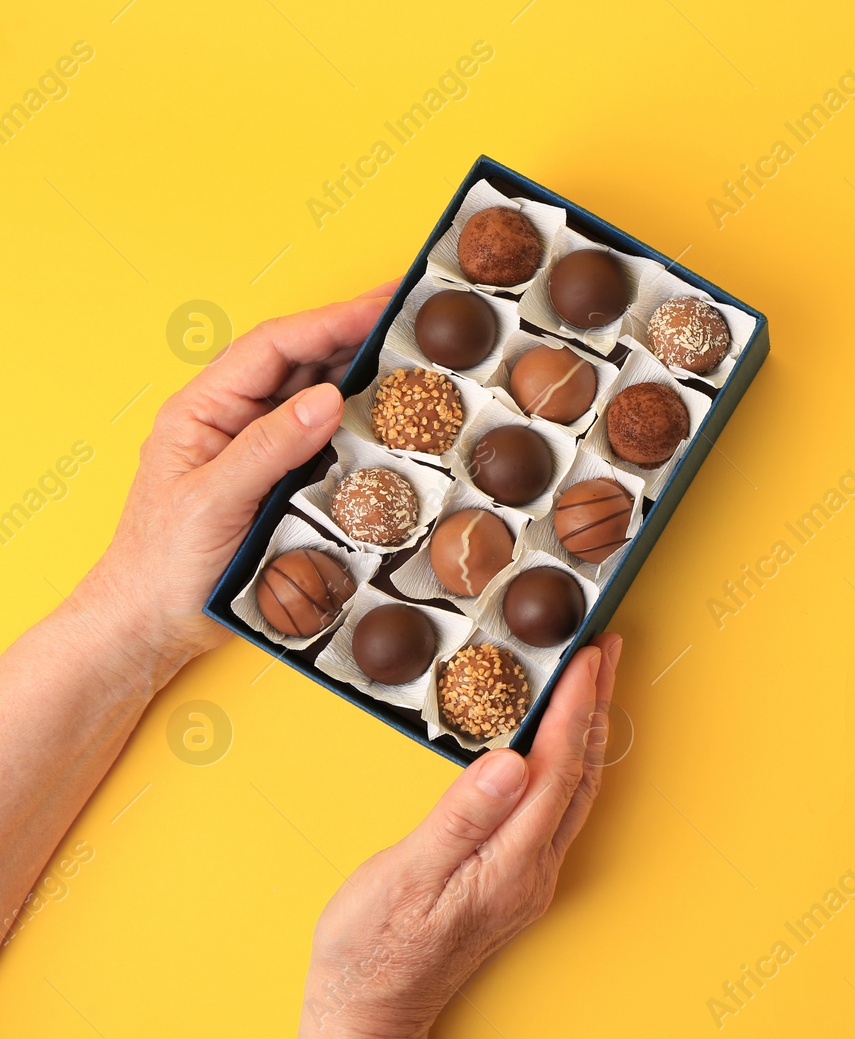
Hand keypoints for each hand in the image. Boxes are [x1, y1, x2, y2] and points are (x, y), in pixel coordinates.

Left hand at [77, 282, 397, 673]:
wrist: (151, 626)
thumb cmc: (161, 565)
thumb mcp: (211, 501)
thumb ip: (267, 448)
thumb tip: (326, 400)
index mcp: (203, 408)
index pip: (274, 347)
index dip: (331, 321)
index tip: (381, 307)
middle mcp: (232, 420)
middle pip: (301, 363)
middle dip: (356, 337)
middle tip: (412, 325)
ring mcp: (258, 450)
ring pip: (317, 399)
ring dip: (363, 381)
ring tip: (413, 366)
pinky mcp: (279, 483)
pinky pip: (325, 443)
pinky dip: (358, 429)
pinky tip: (390, 424)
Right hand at [294, 634, 621, 1038]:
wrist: (368, 1011)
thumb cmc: (373, 949)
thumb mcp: (406, 875)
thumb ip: (462, 817)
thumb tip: (511, 763)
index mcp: (511, 862)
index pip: (557, 768)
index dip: (574, 707)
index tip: (585, 658)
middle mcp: (534, 869)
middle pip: (580, 773)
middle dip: (597, 706)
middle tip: (605, 650)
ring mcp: (530, 877)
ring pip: (575, 790)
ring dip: (588, 730)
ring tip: (595, 681)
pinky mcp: (516, 880)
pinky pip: (559, 807)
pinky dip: (568, 762)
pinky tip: (561, 744)